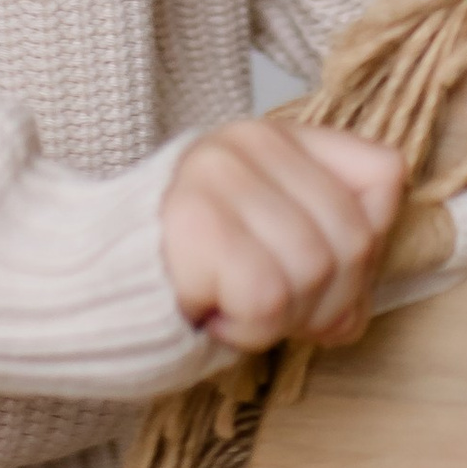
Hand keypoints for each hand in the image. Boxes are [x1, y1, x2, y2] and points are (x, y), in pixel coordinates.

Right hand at [159, 119, 406, 355]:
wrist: (82, 281)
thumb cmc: (187, 269)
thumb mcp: (267, 235)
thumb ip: (325, 246)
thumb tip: (356, 310)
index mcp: (278, 136)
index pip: (384, 176)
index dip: (368, 247)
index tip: (324, 278)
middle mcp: (250, 142)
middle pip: (356, 238)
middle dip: (326, 300)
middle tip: (269, 306)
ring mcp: (219, 178)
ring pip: (315, 272)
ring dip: (281, 319)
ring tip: (231, 304)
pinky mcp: (194, 226)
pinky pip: (268, 301)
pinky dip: (246, 331)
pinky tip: (211, 313)